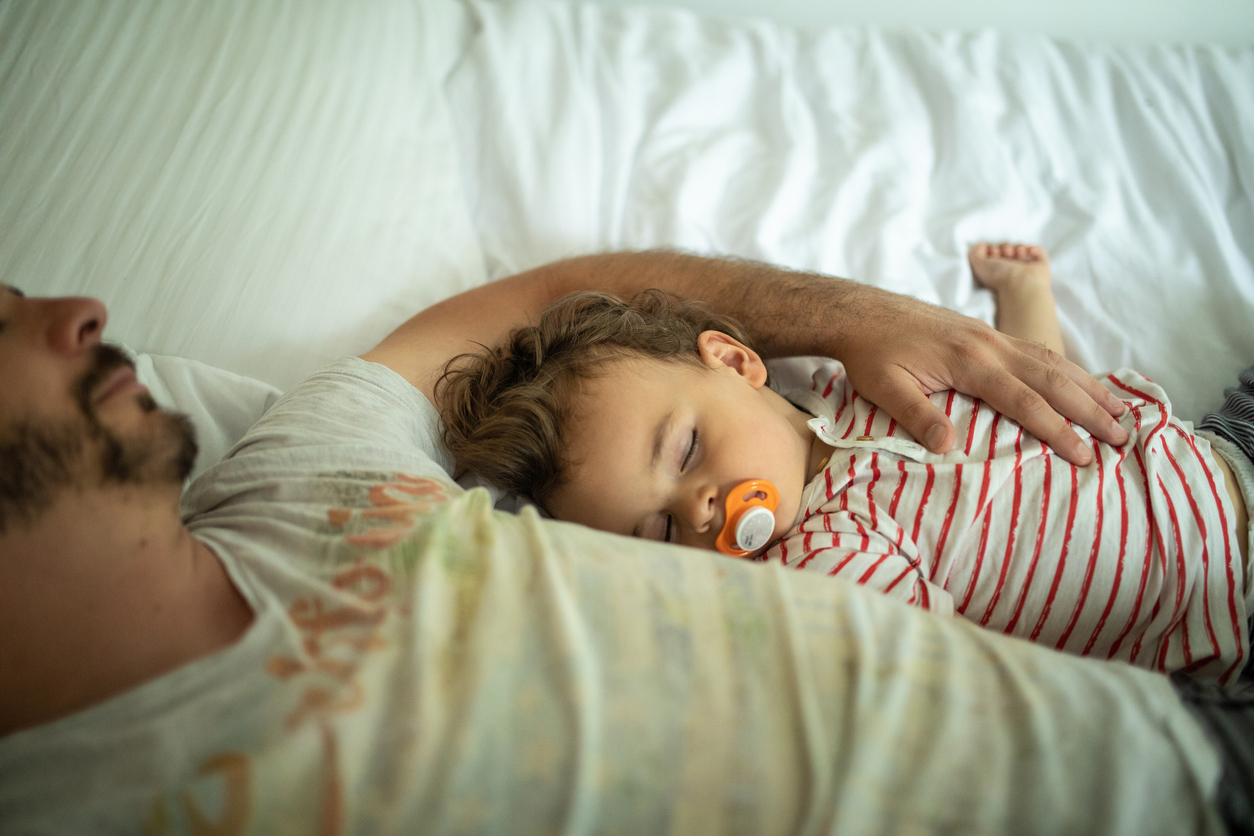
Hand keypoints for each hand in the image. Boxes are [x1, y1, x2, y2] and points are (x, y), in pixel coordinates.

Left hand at [833, 288, 1127, 465]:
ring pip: (1051, 360)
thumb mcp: (883, 387)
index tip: (1084, 455)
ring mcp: (990, 335)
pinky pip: (1036, 351)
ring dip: (1088, 386)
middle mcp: (989, 344)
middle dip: (1091, 409)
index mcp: (969, 361)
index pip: (1025, 401)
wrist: (860, 312)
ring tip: (1120, 411)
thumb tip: (948, 447)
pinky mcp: (985, 332)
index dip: (1057, 429)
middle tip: (1124, 437)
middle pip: (1053, 378)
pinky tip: (1078, 383)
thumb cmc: (869, 354)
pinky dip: (1065, 369)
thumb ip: (916, 415)